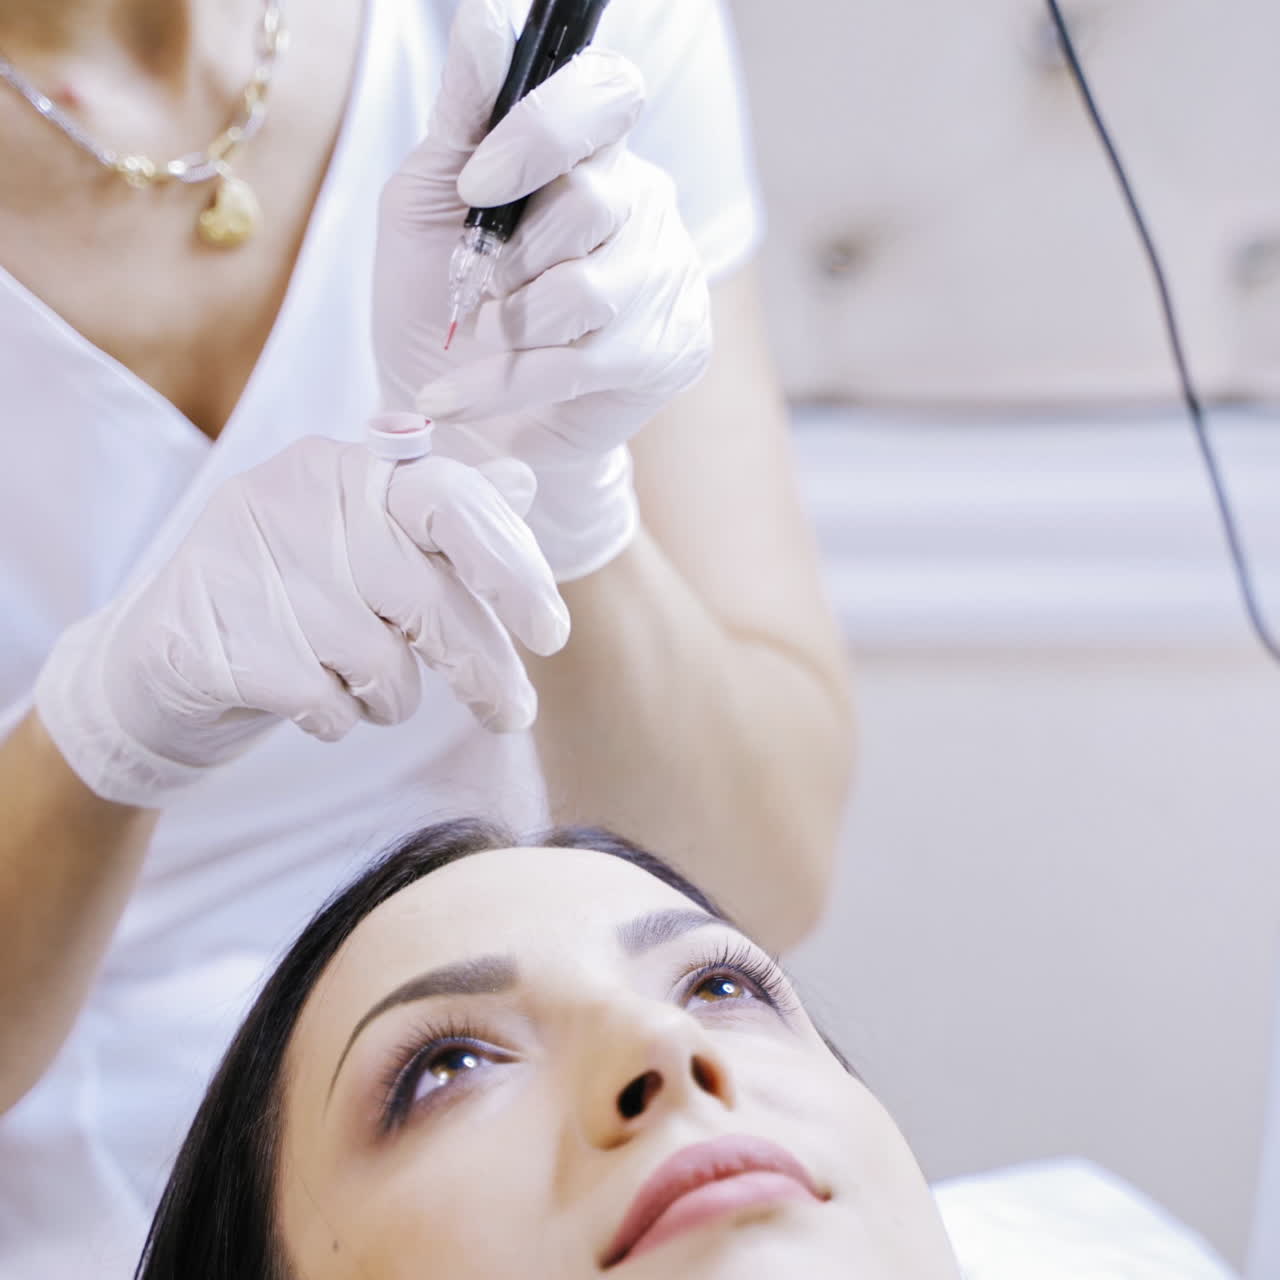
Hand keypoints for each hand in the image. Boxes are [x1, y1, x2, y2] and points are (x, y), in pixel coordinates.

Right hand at [34, 437, 568, 806]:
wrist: (160, 662)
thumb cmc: (291, 599)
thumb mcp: (367, 548)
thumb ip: (442, 516)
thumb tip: (522, 481)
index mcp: (345, 468)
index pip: (450, 504)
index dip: (512, 568)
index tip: (551, 634)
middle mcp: (295, 501)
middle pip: (426, 598)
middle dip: (482, 666)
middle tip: (513, 713)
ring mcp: (246, 566)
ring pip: (380, 662)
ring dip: (392, 696)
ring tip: (368, 688)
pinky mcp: (212, 636)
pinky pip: (326, 703)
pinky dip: (339, 718)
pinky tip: (317, 702)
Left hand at [373, 0, 712, 581]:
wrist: (454, 414)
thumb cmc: (439, 302)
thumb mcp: (428, 205)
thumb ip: (460, 121)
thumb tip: (482, 21)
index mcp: (588, 152)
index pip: (608, 92)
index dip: (546, 130)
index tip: (477, 184)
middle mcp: (641, 206)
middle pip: (595, 202)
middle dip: (512, 256)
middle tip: (477, 286)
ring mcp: (663, 282)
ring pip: (591, 291)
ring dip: (509, 324)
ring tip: (479, 338)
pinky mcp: (667, 354)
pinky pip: (584, 362)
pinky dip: (504, 384)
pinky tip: (454, 399)